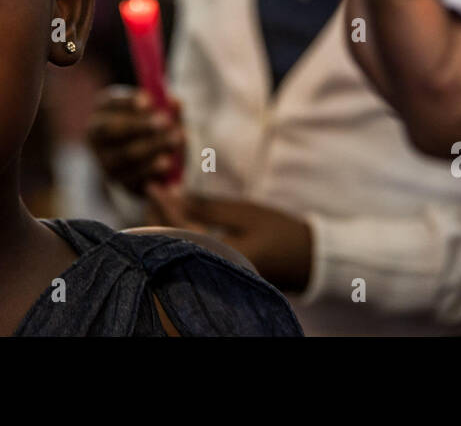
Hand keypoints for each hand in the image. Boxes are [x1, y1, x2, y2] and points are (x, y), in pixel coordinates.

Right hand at [86, 85, 183, 193]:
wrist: (145, 160)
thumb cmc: (149, 125)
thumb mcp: (157, 112)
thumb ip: (166, 107)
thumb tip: (176, 102)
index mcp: (103, 112)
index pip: (109, 103)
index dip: (127, 102)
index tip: (149, 101)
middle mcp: (97, 138)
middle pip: (113, 129)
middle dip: (140, 125)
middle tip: (165, 121)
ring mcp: (106, 162)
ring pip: (126, 155)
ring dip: (153, 147)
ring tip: (175, 139)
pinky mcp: (121, 182)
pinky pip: (135, 178)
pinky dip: (152, 170)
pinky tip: (168, 163)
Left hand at [148, 184, 312, 292]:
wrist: (307, 259)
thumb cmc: (279, 233)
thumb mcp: (246, 213)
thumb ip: (209, 208)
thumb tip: (175, 195)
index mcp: (219, 258)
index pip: (179, 231)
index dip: (163, 206)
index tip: (153, 185)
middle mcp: (212, 272)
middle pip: (172, 244)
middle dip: (158, 217)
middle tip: (153, 190)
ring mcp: (214, 276)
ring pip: (178, 250)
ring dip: (166, 226)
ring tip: (161, 202)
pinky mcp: (217, 274)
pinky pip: (188, 254)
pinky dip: (179, 235)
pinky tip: (177, 221)